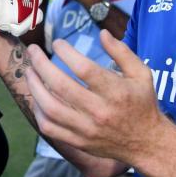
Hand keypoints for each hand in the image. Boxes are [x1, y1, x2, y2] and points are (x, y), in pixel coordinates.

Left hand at [24, 29, 162, 162]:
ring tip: (29, 72)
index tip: (58, 43)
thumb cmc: (143, 103)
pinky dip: (38, 111)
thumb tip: (102, 33)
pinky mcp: (79, 141)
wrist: (146, 143)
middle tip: (33, 52)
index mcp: (115, 92)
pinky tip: (36, 97)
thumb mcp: (141, 74)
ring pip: (50, 108)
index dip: (66, 53)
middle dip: (41, 65)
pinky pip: (49, 128)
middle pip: (61, 86)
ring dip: (34, 87)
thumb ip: (122, 52)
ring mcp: (86, 129)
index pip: (84, 69)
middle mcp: (99, 111)